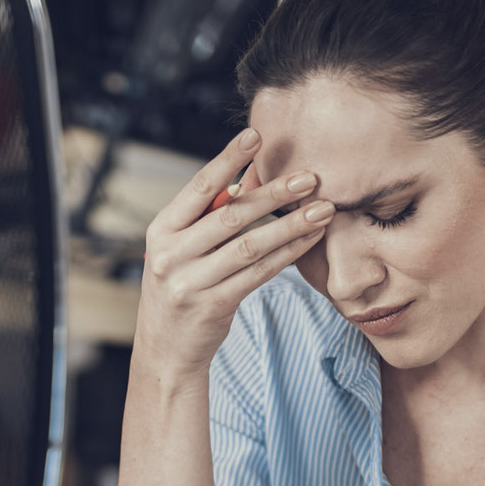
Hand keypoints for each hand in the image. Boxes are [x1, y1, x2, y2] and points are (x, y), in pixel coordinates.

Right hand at [134, 127, 333, 373]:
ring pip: (250, 245)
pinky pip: (259, 273)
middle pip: (231, 215)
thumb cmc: (180, 289)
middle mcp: (171, 254)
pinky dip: (287, 254)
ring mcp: (190, 281)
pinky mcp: (213, 305)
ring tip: (322, 209)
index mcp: (162, 231)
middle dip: (274, 194)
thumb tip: (249, 178)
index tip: (256, 135)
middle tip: (310, 178)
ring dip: (291, 225)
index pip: (197, 188)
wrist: (165, 350)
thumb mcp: (183, 249)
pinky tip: (309, 239)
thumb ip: (211, 216)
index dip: (227, 160)